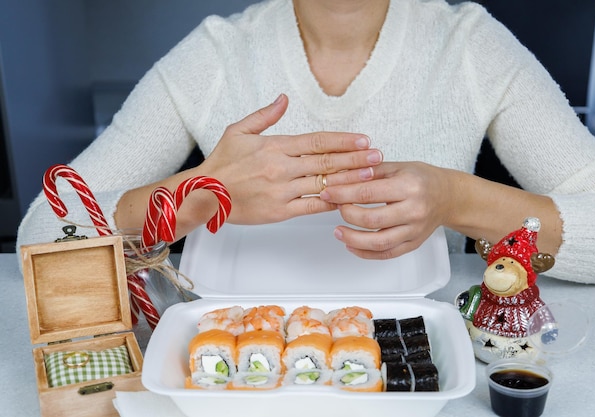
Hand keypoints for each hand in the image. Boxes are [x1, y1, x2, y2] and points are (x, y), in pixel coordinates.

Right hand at [195, 94, 383, 224]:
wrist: (204, 194)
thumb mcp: (238, 131)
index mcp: (275, 146)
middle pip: (326, 162)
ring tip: (371, 176)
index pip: (317, 141)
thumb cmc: (221, 163)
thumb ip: (265, 115)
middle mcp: (282, 167)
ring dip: (349, 180)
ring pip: (323, 184)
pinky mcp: (280, 211)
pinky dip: (330, 203)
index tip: (363, 140)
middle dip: (355, 159)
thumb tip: (284, 98)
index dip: (343, 140)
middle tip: (377, 157)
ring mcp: (282, 190)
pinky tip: (347, 199)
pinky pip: (311, 207)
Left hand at [319, 161, 453, 258]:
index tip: (328, 193)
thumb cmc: (422, 179)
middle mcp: (414, 210)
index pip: (368, 193)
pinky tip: (352, 246)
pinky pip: (386, 253)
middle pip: (371, 219)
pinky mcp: (413, 243)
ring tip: (338, 232)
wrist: (448, 196)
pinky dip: (366, 253)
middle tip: (335, 208)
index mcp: (409, 186)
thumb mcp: (397, 167)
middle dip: (346, 214)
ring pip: (378, 242)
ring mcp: (414, 230)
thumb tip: (339, 179)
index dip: (343, 194)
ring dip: (352, 239)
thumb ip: (368, 172)